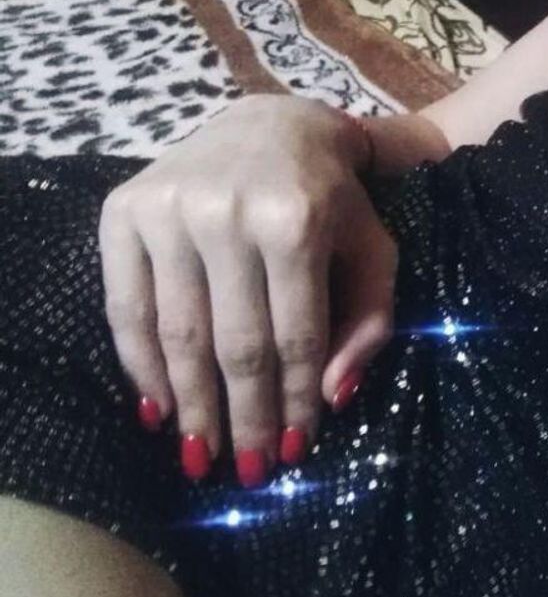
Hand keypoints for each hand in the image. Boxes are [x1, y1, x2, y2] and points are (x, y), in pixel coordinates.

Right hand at [99, 95, 396, 484]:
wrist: (273, 125)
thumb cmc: (334, 201)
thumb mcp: (374, 251)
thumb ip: (370, 321)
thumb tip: (335, 398)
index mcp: (295, 221)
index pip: (295, 336)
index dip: (296, 401)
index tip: (297, 450)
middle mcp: (227, 213)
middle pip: (235, 344)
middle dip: (244, 417)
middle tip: (248, 471)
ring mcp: (169, 210)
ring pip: (177, 334)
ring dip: (191, 405)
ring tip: (202, 454)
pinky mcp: (124, 210)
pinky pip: (125, 308)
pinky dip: (141, 366)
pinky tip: (160, 409)